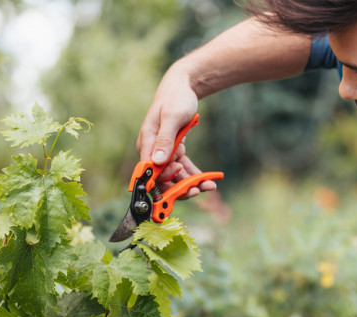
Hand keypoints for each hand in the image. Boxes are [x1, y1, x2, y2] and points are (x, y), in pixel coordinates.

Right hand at [136, 64, 216, 199]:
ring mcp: (163, 152)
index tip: (182, 182)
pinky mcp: (173, 151)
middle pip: (162, 178)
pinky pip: (182, 167)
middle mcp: (152, 150)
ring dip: (190, 183)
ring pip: (174, 175)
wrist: (183, 86)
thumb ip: (165, 139)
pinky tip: (207, 180)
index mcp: (146, 143)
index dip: (165, 181)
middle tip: (198, 189)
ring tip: (209, 185)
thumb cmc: (176, 98)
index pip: (150, 171)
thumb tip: (158, 161)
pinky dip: (193, 174)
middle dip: (179, 186)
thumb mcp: (172, 117)